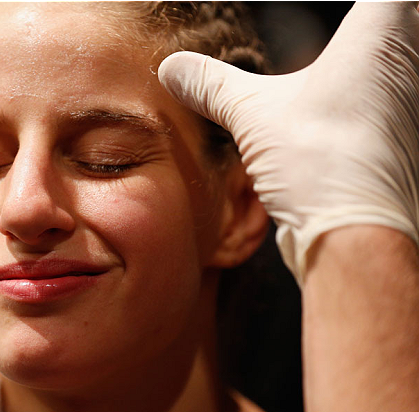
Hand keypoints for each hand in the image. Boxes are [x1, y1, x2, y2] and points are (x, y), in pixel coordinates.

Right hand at [158, 1, 418, 283]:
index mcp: (380, 35)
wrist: (352, 233)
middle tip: (353, 29)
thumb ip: (212, 84)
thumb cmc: (318, 164)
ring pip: (410, 60)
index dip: (366, 6)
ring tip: (349, 70)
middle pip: (408, 20)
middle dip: (384, 21)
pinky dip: (387, 96)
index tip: (345, 16)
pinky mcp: (410, 139)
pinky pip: (405, 99)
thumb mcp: (251, 114)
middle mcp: (412, 62)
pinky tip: (355, 110)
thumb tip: (173, 69)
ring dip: (388, 59)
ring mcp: (416, 103)